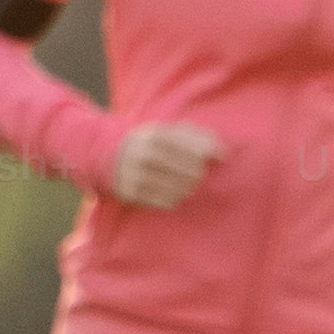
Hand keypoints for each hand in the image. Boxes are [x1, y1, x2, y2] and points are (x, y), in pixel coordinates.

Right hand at [106, 123, 225, 210]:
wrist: (109, 154)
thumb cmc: (150, 142)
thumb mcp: (168, 131)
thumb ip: (197, 136)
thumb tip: (224, 153)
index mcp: (156, 135)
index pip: (195, 149)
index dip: (212, 154)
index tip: (221, 158)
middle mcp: (146, 154)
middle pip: (192, 172)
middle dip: (199, 173)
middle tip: (196, 172)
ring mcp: (137, 174)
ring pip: (182, 190)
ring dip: (189, 187)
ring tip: (185, 182)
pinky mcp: (131, 193)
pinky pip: (167, 203)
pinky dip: (175, 199)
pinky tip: (172, 191)